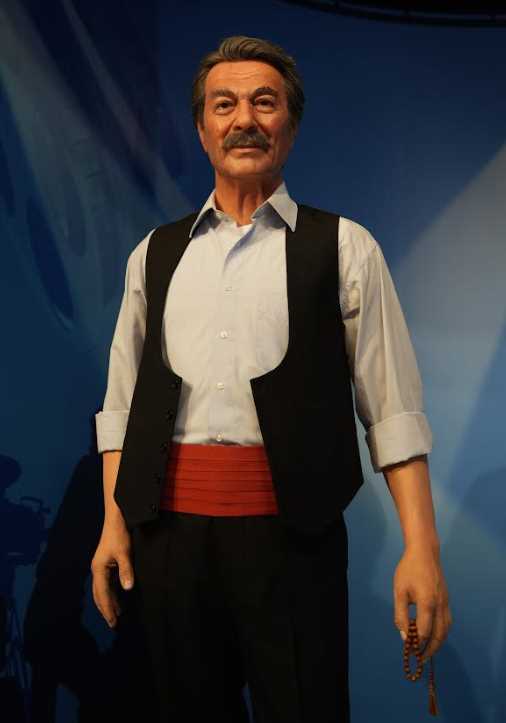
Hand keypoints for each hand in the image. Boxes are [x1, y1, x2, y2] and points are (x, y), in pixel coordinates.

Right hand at [91, 519, 133, 627]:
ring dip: (109, 602)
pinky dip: (112, 594)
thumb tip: (128, 589)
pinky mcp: (107, 564)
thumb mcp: (124, 553)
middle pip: (99, 595)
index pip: (102, 595)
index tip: (113, 622)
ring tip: (117, 616)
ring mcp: (101, 567)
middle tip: (113, 624)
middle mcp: (97, 570)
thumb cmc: (119, 534)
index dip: (108, 609)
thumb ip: (126, 571)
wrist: (116, 519)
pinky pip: (108, 584)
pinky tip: (119, 599)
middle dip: (106, 609)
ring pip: (103, 590)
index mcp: (98, 569)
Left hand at [393, 546, 451, 660]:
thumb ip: (400, 614)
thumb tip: (404, 635)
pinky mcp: (447, 600)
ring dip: (438, 642)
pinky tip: (434, 634)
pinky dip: (442, 632)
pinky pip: (447, 621)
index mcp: (427, 603)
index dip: (417, 643)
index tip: (410, 651)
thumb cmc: (409, 570)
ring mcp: (446, 602)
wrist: (425, 553)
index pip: (424, 631)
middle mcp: (440, 605)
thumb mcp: (399, 591)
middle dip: (431, 649)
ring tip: (428, 650)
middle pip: (439, 634)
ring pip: (446, 629)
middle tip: (421, 658)